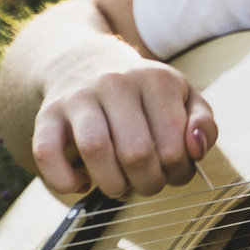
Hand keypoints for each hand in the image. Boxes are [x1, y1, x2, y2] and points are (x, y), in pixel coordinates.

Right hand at [29, 39, 215, 198]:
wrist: (86, 62)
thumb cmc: (143, 92)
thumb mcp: (183, 96)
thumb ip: (203, 124)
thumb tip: (195, 149)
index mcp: (156, 80)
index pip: (174, 145)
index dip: (178, 172)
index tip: (174, 172)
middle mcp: (116, 83)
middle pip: (136, 153)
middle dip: (147, 183)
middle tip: (148, 182)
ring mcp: (79, 98)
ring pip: (94, 150)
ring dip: (112, 185)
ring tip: (120, 186)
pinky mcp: (47, 114)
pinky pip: (46, 154)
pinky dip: (64, 180)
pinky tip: (82, 183)